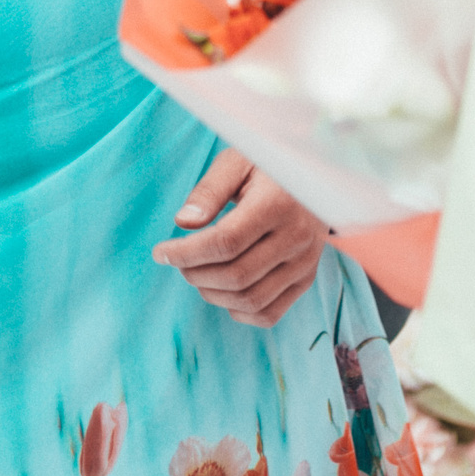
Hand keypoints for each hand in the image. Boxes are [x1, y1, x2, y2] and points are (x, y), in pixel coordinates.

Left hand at [151, 150, 325, 327]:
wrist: (313, 177)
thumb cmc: (266, 167)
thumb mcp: (237, 161)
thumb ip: (209, 190)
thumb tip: (183, 222)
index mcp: (279, 203)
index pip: (226, 242)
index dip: (186, 253)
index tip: (160, 252)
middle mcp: (298, 237)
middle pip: (236, 275)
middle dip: (195, 273)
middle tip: (177, 260)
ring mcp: (305, 262)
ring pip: (251, 299)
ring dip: (212, 294)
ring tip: (196, 272)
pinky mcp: (305, 279)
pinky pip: (268, 314)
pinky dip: (237, 310)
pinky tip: (222, 289)